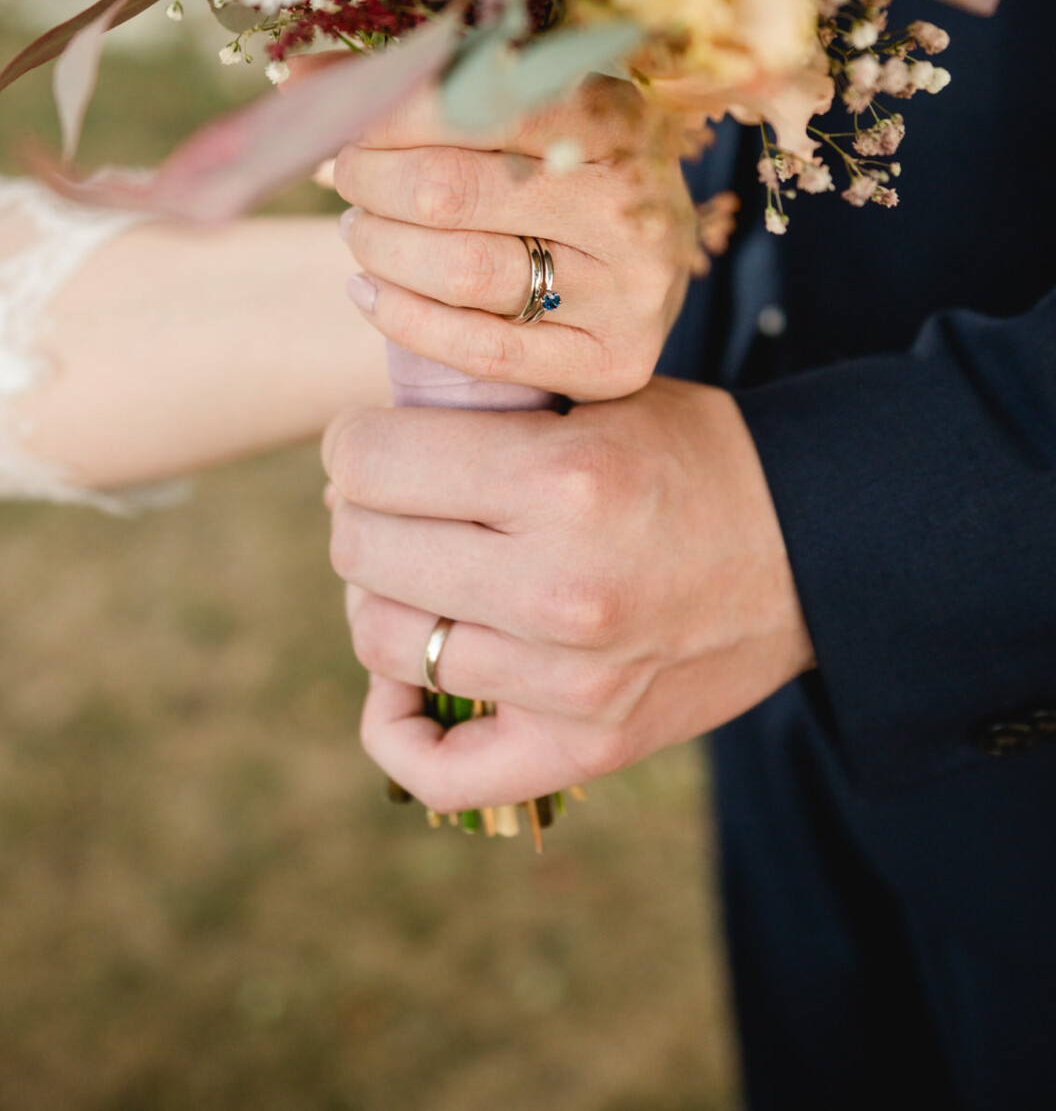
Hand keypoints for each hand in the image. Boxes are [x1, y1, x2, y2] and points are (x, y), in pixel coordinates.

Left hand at [324, 379, 813, 810]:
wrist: (812, 548)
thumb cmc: (694, 457)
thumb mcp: (597, 397)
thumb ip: (487, 412)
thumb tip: (358, 453)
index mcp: (561, 480)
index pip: (372, 462)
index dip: (352, 441)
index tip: (367, 440)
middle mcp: (558, 586)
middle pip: (363, 551)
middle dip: (356, 510)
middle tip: (384, 499)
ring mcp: (570, 681)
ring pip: (383, 642)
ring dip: (375, 597)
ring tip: (405, 571)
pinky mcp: (587, 745)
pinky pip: (440, 768)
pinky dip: (395, 723)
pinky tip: (404, 678)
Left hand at [334, 80, 695, 401]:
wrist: (654, 263)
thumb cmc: (563, 170)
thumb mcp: (524, 110)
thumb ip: (424, 86)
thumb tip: (295, 75)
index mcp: (614, 119)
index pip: (472, 106)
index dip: (384, 112)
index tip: (339, 116)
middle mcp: (628, 205)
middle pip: (447, 191)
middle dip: (369, 181)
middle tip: (346, 176)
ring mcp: (628, 290)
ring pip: (459, 272)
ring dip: (378, 249)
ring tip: (358, 230)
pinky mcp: (613, 360)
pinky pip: (482, 351)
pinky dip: (402, 320)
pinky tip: (367, 292)